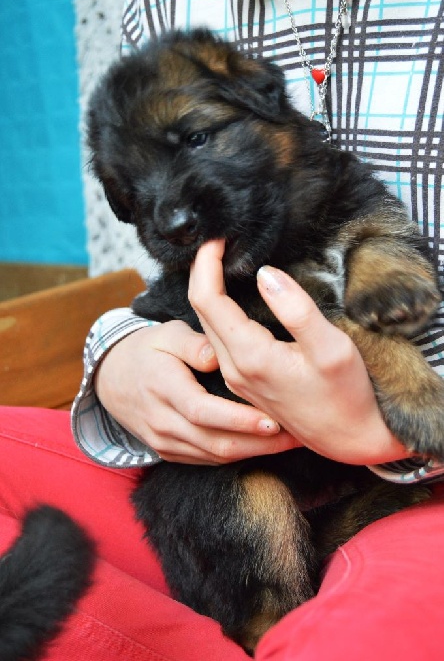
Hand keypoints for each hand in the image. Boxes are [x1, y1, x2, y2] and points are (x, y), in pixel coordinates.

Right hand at [94, 320, 300, 464]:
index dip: (239, 419)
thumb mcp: (165, 334)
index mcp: (163, 388)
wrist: (112, 379)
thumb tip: (216, 356)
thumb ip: (191, 343)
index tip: (272, 420)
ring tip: (290, 443)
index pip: (203, 411)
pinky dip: (237, 455)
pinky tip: (263, 448)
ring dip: (254, 453)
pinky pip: (207, 460)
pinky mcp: (169, 452)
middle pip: (215, 441)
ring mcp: (165, 441)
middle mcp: (163, 421)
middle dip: (259, 444)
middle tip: (296, 436)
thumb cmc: (148, 351)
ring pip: (215, 455)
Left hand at [188, 240, 410, 464]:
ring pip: (207, 325)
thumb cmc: (346, 395)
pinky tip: (230, 297)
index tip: (216, 236)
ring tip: (221, 261)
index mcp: (250, 356)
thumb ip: (297, 310)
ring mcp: (236, 378)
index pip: (207, 299)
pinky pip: (218, 339)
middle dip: (203, 271)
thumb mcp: (332, 348)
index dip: (206, 263)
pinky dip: (217, 311)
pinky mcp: (244, 382)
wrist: (349, 440)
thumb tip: (266, 274)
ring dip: (208, 290)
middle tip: (218, 241)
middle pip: (200, 310)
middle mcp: (234, 368)